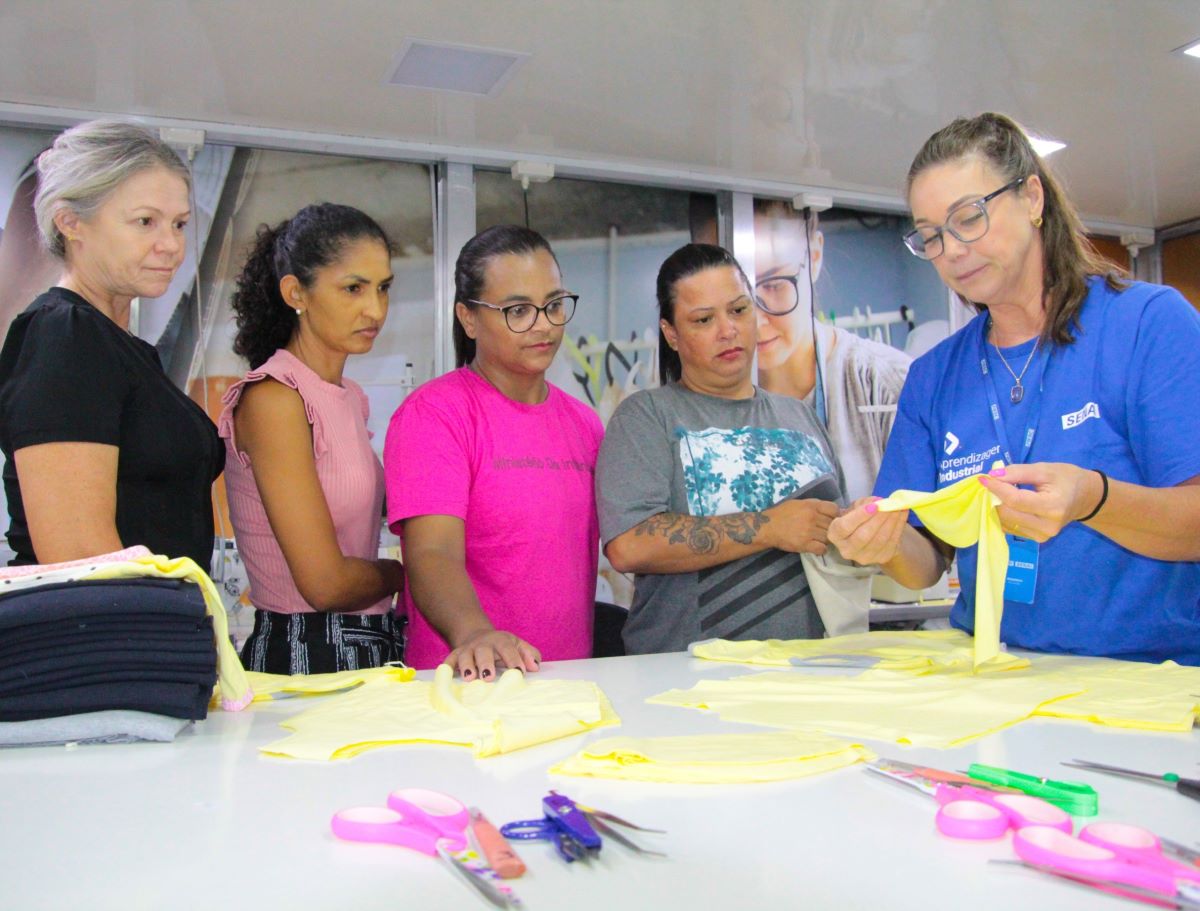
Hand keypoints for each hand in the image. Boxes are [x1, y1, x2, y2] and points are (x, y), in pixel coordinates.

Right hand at [442, 628, 540, 681]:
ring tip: (469, 678)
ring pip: (465, 655)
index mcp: (501, 640)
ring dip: (466, 666)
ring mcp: (467, 649)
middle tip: (489, 676)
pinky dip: (446, 667)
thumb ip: (529, 654)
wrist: (477, 636)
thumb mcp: (518, 645)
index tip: (519, 672)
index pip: (508, 648)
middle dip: (486, 663)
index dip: (514, 659)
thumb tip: (535, 667)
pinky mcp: (454, 655)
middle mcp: (483, 644)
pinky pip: (449, 661)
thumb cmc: (502, 646)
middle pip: (484, 651)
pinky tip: (445, 676)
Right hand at [762, 498, 839, 554]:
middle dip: (830, 528)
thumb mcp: (799, 503)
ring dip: (825, 539)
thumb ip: (816, 506)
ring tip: (818, 539)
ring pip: (828, 537)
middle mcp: (812, 517)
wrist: (767, 527)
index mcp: (811, 505)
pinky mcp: (804, 544)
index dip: (835, 515)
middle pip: (832, 525)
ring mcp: (809, 531)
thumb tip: (834, 511)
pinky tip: (815, 546)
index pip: (834, 509)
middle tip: (823, 531)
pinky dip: (821, 549)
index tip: (832, 520)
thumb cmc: (783, 513)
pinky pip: (822, 549)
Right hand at [828, 496, 908, 565]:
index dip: (859, 516)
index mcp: (835, 535)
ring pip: (880, 539)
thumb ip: (864, 503)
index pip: (844, 527)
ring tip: (897, 507)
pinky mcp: (881, 558)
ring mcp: (864, 557)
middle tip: (889, 505)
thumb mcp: (856, 507)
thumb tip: (879, 501)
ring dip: (891, 522)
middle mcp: (847, 550)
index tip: (874, 505)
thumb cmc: (859, 518)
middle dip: (878, 519)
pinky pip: (892, 542)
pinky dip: (899, 526)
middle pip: (863, 536)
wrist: (870, 535)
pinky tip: (902, 513)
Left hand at [977, 463, 1103, 542]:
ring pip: (1006, 522)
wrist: (1085, 498)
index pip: (1016, 500)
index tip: (983, 478)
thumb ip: (1018, 472)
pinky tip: (1006, 504)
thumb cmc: (1067, 479)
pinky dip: (1004, 515)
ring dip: (997, 506)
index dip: (997, 489)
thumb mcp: (1045, 469)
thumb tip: (992, 475)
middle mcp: (1048, 526)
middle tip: (990, 483)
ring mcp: (1043, 536)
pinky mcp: (1037, 540)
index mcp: (1054, 506)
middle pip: (1008, 513)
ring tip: (999, 492)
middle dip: (995, 497)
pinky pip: (1011, 528)